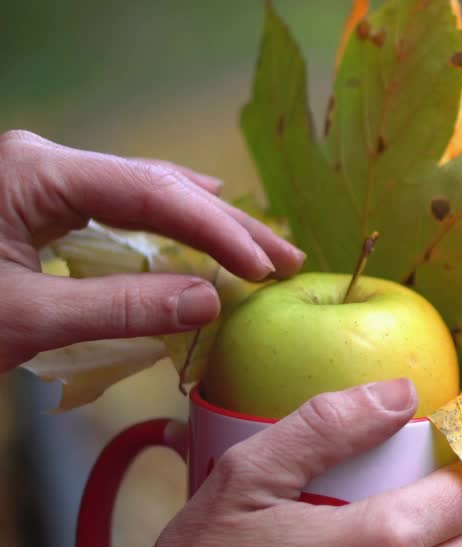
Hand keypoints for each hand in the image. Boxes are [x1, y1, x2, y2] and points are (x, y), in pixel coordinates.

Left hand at [0, 129, 305, 370]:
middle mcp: (41, 162)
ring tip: (257, 252)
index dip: (219, 233)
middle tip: (286, 260)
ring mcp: (36, 180)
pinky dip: (160, 234)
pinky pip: (111, 210)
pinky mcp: (30, 204)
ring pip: (138, 195)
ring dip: (199, 230)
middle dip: (224, 227)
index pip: (153, 194)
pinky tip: (193, 241)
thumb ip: (121, 308)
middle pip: (155, 187)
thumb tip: (209, 300)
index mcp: (37, 173)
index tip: (266, 270)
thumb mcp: (23, 320)